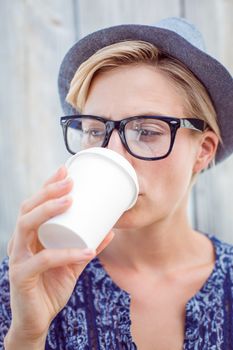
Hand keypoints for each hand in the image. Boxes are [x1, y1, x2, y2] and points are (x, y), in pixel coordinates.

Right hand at [5, 165, 113, 346]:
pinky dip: (65, 254)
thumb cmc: (52, 285)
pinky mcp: (21, 276)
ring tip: (71, 201)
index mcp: (30, 236)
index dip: (48, 185)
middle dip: (48, 191)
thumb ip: (88, 246)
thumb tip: (111, 230)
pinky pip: (43, 261)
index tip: (65, 169)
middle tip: (70, 181)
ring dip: (48, 211)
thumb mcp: (73, 262)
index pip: (34, 203)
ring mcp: (17, 258)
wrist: (37, 319)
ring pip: (26, 227)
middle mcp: (20, 242)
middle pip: (27, 208)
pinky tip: (85, 250)